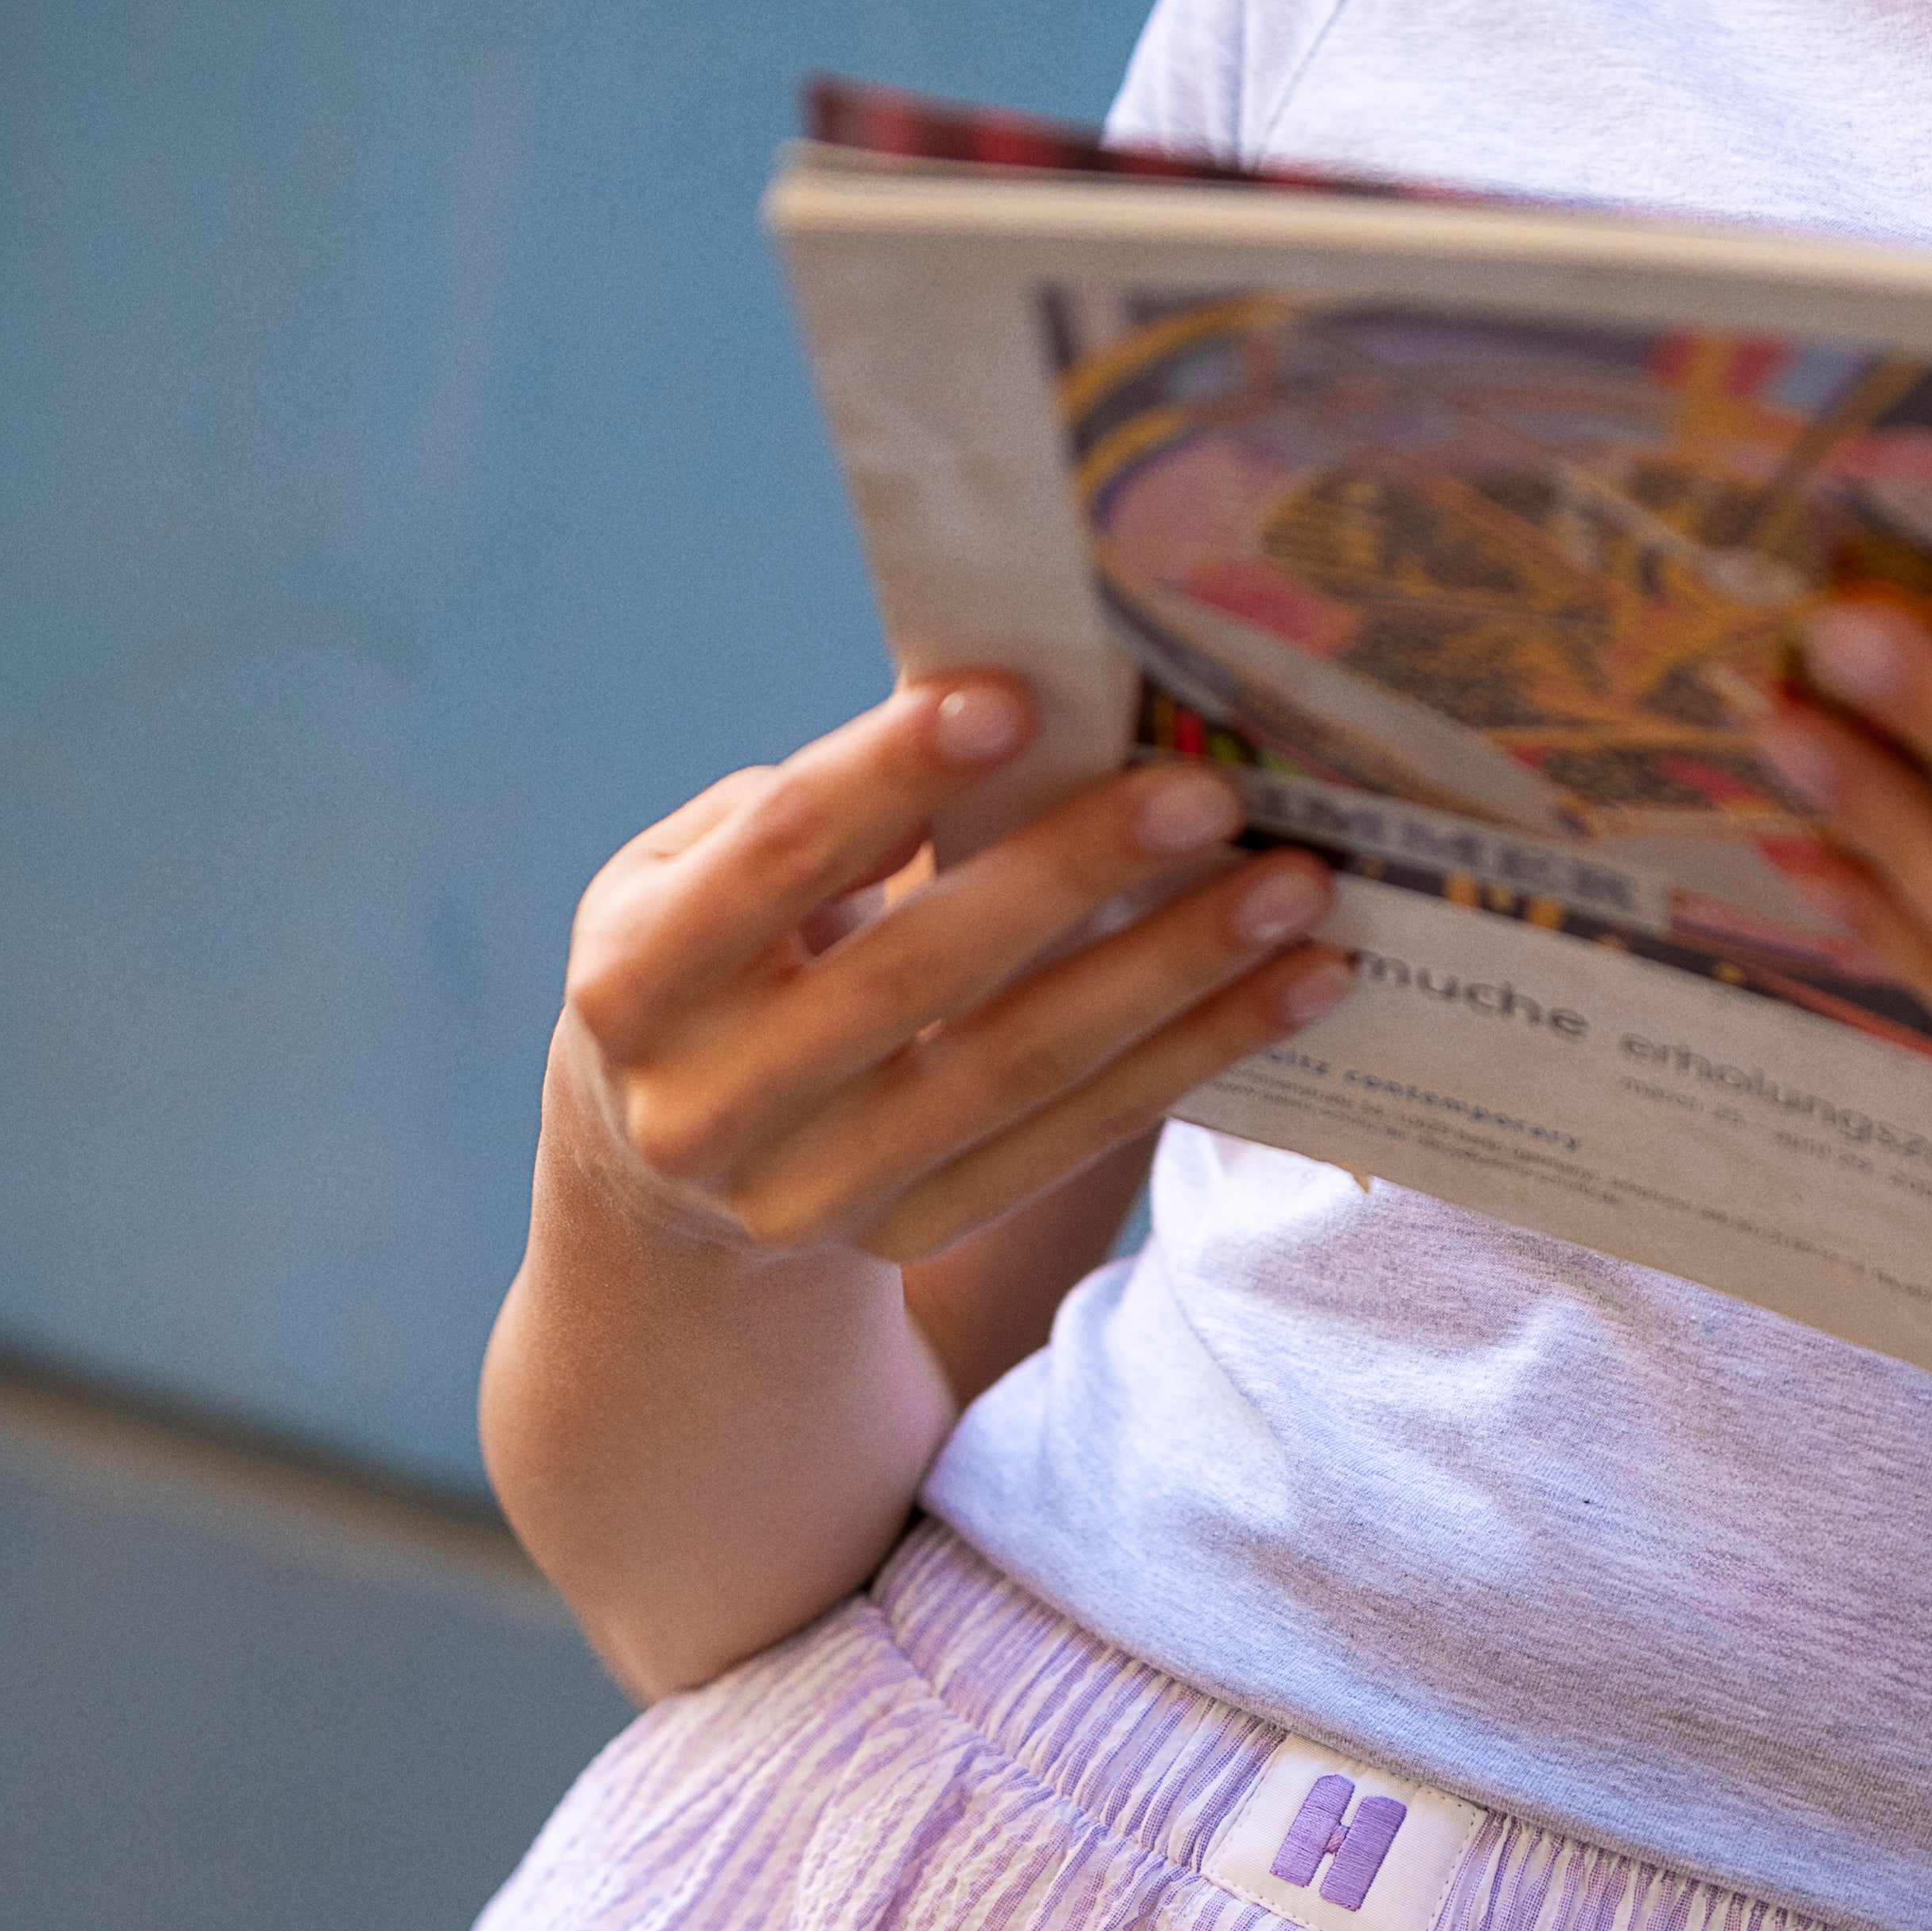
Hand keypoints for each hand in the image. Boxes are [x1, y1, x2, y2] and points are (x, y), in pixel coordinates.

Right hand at [554, 668, 1349, 1284]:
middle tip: (1209, 793)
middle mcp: (710, 1105)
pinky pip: (1073, 1142)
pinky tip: (1292, 992)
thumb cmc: (718, 963)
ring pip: (1020, 1071)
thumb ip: (811, 818)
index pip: (777, 857)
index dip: (891, 774)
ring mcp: (814, 1192)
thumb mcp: (698, 881)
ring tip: (1297, 897)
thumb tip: (992, 720)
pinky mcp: (914, 1235)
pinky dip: (1191, 1060)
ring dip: (1176, 979)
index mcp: (635, 981)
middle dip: (1074, 875)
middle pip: (920, 976)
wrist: (673, 1179)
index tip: (1014, 696)